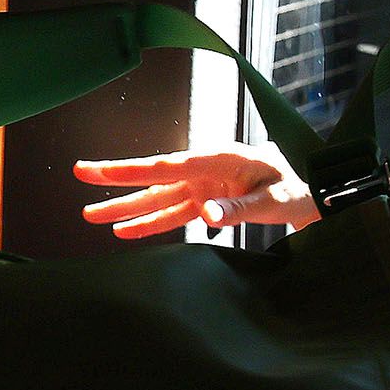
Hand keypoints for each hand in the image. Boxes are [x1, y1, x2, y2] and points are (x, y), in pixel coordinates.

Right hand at [74, 146, 317, 239]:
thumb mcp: (275, 199)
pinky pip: (173, 214)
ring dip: (125, 208)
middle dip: (116, 178)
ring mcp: (203, 186)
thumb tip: (207, 215)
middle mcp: (205, 169)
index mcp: (220, 158)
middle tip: (79, 173)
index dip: (134, 170)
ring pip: (157, 198)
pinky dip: (149, 223)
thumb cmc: (295, 189)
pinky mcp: (205, 201)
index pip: (170, 166)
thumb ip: (240, 207)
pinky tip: (124, 230)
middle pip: (155, 177)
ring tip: (90, 215)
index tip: (102, 171)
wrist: (310, 191)